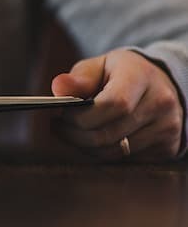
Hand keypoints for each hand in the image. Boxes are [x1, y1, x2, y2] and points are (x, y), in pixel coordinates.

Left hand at [51, 50, 182, 160]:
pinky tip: (95, 140)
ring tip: (72, 133)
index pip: (114, 104)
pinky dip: (104, 153)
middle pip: (110, 133)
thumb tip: (58, 88)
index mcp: (142, 76)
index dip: (82, 116)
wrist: (160, 85)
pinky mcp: (167, 147)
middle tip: (59, 127)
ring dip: (86, 147)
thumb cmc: (121, 74)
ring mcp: (167, 127)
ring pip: (115, 151)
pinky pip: (125, 160)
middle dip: (77, 135)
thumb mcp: (100, 66)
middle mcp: (161, 103)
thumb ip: (79, 77)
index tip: (62, 115)